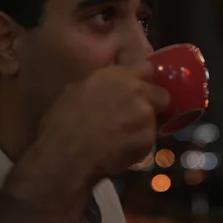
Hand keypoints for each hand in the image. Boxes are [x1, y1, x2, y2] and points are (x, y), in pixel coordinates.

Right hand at [36, 61, 169, 180]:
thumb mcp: (75, 90)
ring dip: (143, 127)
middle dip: (153, 104)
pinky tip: (120, 152)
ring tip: (123, 139)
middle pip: (161, 94)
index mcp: (116, 75)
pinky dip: (137, 147)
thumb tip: (105, 88)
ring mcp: (145, 114)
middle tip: (138, 116)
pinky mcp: (148, 139)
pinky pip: (148, 142)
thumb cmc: (62, 122)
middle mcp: (136, 90)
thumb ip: (100, 85)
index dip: (144, 80)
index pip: (147, 68)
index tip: (139, 89)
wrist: (66, 154)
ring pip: (155, 119)